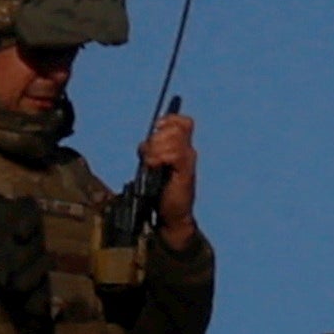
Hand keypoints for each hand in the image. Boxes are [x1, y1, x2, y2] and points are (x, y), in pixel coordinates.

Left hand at [136, 108, 199, 248]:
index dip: (170, 120)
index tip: (157, 128)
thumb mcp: (153, 165)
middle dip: (156, 139)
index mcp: (182, 147)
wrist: (171, 214)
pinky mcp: (186, 170)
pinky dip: (160, 158)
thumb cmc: (161, 191)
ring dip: (156, 150)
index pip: (183, 121)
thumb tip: (145, 142)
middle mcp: (188, 151)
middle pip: (175, 127)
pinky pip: (173, 153)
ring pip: (172, 139)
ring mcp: (188, 160)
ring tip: (152, 165)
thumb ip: (152, 150)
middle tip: (151, 157)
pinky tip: (156, 167)